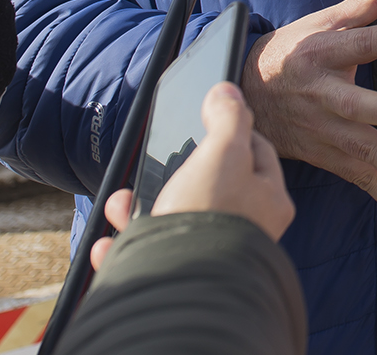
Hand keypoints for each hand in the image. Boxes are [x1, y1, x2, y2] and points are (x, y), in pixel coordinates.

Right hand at [89, 83, 293, 268]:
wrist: (184, 285)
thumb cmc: (212, 215)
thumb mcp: (223, 152)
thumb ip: (228, 117)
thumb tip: (228, 91)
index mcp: (267, 200)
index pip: (256, 153)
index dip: (230, 132)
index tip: (204, 123)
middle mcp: (243, 230)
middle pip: (207, 187)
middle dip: (171, 172)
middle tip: (152, 164)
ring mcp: (210, 252)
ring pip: (172, 220)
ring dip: (139, 209)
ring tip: (121, 204)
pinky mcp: (177, 275)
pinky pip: (147, 255)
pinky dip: (124, 247)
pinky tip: (109, 243)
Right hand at [243, 0, 376, 228]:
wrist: (249, 95)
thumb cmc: (295, 50)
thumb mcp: (323, 22)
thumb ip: (364, 1)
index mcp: (324, 53)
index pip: (365, 43)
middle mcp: (323, 94)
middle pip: (362, 105)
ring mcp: (325, 131)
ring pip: (364, 150)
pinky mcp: (329, 158)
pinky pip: (362, 181)